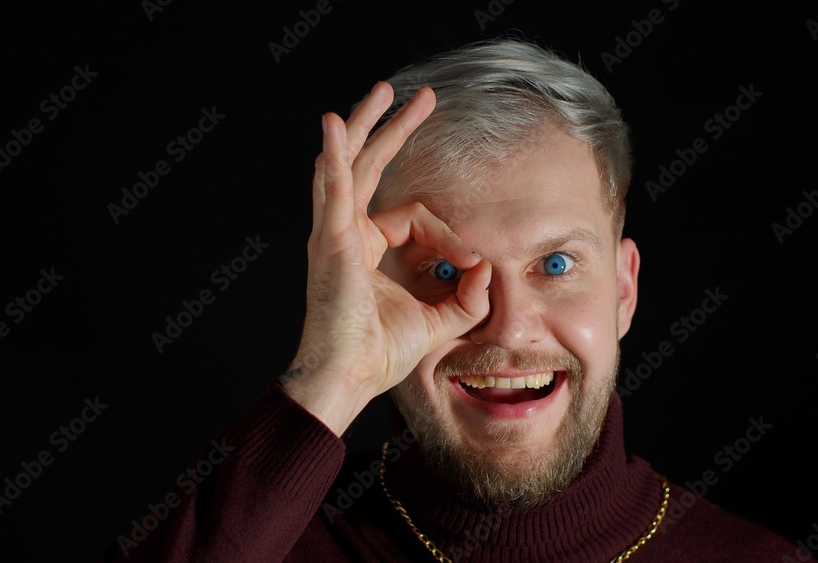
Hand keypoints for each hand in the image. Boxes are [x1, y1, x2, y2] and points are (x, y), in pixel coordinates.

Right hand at [281, 82, 491, 435]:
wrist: (349, 379)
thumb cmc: (380, 354)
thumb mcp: (438, 320)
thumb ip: (466, 296)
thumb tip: (487, 267)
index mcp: (367, 249)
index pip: (414, 219)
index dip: (449, 236)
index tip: (470, 263)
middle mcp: (347, 234)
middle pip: (371, 168)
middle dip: (396, 130)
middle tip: (421, 98)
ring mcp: (335, 234)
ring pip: (351, 165)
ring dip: (368, 125)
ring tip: (385, 91)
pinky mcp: (331, 241)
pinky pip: (333, 188)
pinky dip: (335, 155)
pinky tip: (336, 125)